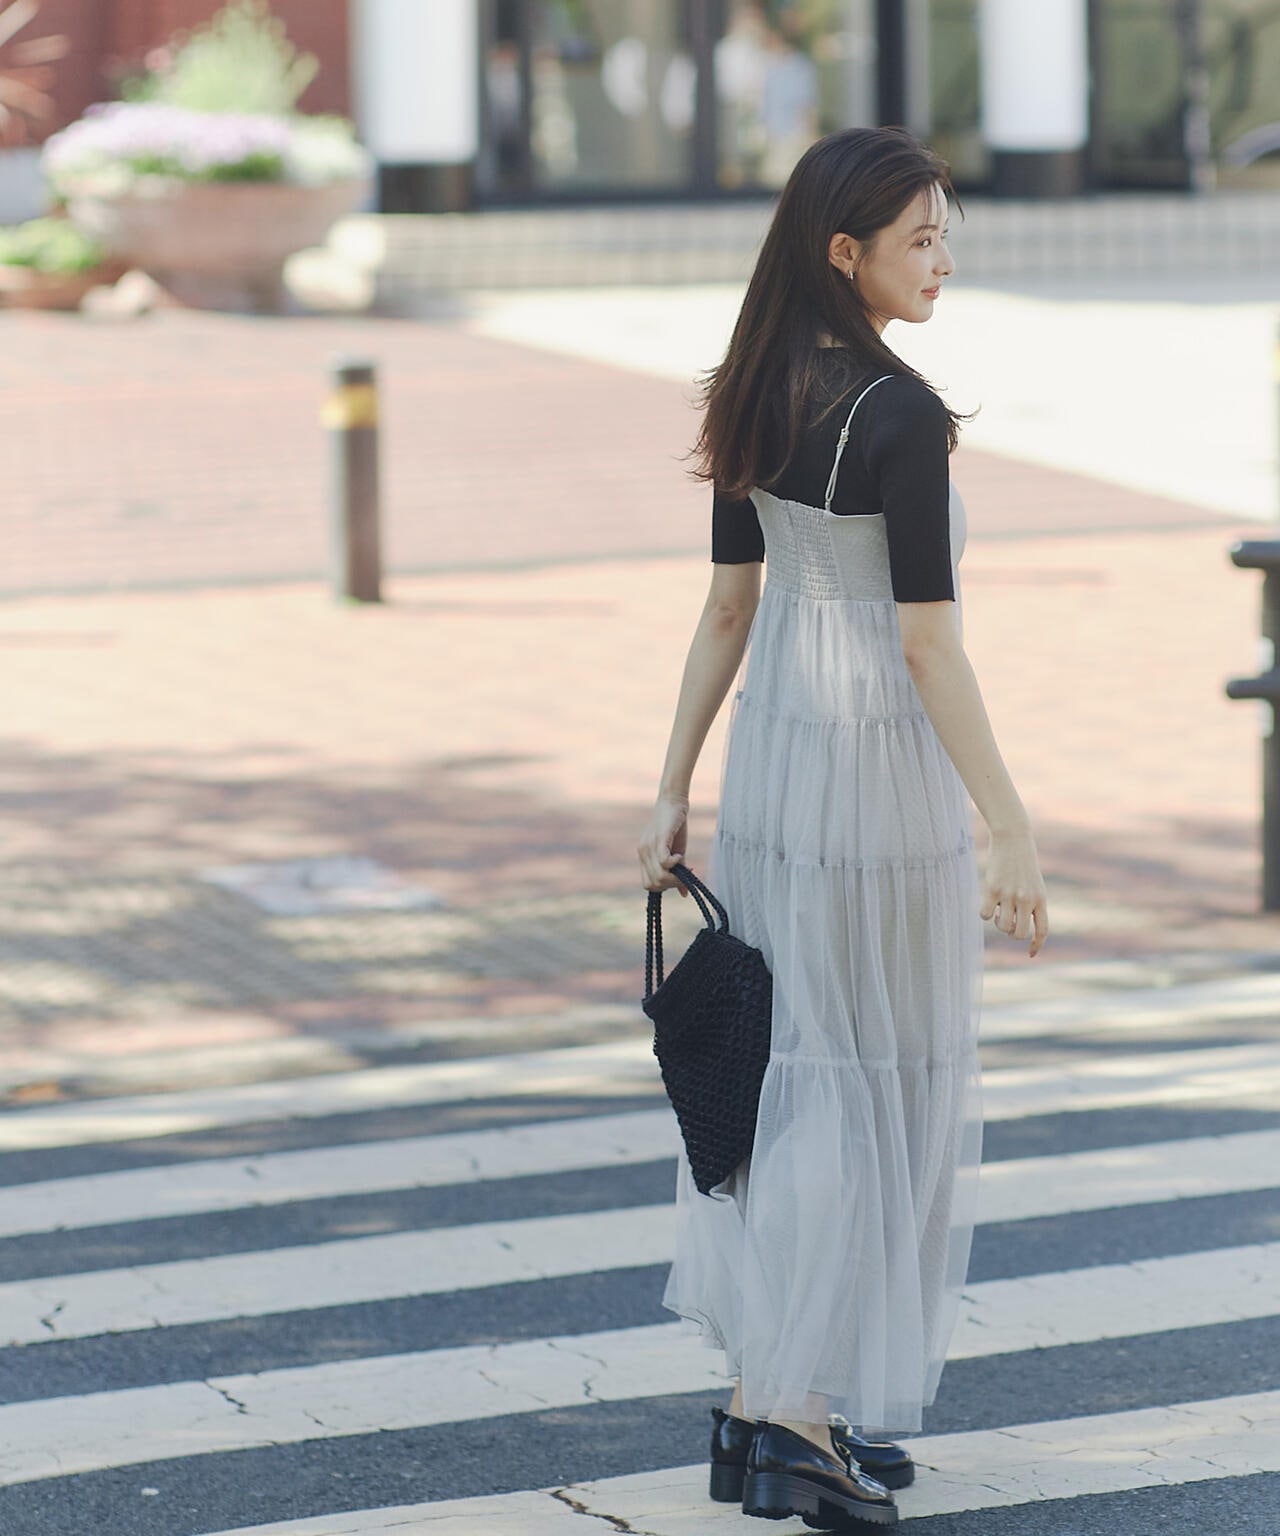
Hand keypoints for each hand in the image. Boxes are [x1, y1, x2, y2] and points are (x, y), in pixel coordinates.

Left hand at [637, 795, 689, 892]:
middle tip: (685, 874)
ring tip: (685, 865)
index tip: (680, 879)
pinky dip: (675, 863)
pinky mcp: (659, 838)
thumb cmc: (675, 826)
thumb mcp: (677, 852)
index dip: (665, 887)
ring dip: (675, 876)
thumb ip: (678, 871)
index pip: (648, 885)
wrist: (673, 800)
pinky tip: (680, 856)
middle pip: (653, 884)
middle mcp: (643, 853)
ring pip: (658, 876)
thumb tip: (684, 893)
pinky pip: (663, 861)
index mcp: (644, 857)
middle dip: (672, 884)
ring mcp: (649, 846)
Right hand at [980, 829, 1047, 957]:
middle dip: (1011, 932)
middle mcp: (1026, 900)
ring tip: (998, 909)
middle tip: (1007, 919)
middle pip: (1019, 933)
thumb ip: (1029, 903)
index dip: (1036, 945)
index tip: (1030, 954)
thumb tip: (1013, 925)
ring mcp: (1009, 895)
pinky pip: (985, 915)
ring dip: (998, 922)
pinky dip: (984, 913)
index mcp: (1040, 899)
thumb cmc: (1022, 860)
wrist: (1013, 837)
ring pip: (1002, 926)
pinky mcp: (992, 889)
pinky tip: (987, 901)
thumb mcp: (1033, 883)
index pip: (1042, 930)